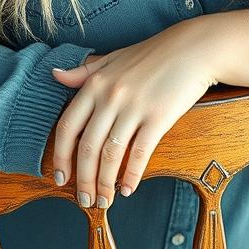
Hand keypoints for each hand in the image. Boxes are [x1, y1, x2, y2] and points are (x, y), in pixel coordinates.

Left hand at [50, 20, 219, 209]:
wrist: (194, 48)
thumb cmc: (154, 54)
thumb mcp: (114, 58)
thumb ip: (84, 71)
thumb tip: (55, 76)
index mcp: (96, 83)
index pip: (68, 127)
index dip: (60, 157)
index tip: (59, 177)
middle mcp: (111, 96)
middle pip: (87, 147)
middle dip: (82, 180)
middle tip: (84, 200)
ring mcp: (135, 107)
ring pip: (111, 155)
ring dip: (104, 183)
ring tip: (104, 201)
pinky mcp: (159, 117)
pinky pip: (139, 153)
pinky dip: (131, 175)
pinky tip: (128, 189)